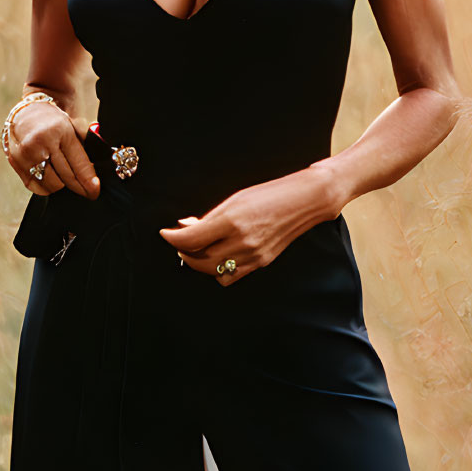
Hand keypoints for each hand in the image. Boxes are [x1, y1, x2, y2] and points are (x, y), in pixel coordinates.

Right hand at [6, 100, 100, 199]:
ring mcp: (26, 154)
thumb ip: (87, 143)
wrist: (25, 112)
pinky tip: (51, 179)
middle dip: (80, 188)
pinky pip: (35, 186)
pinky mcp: (15, 163)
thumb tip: (99, 165)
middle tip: (89, 193)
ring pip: (51, 184)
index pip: (78, 162)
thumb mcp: (72, 125)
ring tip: (66, 179)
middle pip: (66, 176)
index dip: (88, 180)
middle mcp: (41, 142)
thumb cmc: (52, 121)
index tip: (95, 191)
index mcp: (59, 130)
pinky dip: (46, 187)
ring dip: (62, 185)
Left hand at [158, 166, 339, 285]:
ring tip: (197, 249)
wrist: (305, 201)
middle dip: (183, 252)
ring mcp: (252, 256)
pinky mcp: (260, 263)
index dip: (172, 238)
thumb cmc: (270, 194)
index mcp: (232, 221)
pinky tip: (217, 256)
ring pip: (212, 271)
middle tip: (180, 241)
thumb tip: (186, 227)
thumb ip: (210, 217)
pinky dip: (217, 270)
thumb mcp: (235, 199)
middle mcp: (242, 242)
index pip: (190, 239)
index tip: (166, 233)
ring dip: (199, 262)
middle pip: (198, 260)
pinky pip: (230, 276)